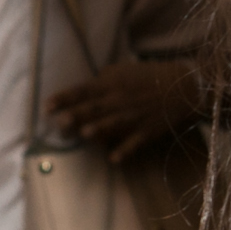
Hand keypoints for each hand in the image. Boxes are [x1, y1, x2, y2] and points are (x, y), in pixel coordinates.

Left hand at [48, 58, 201, 162]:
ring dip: (99, 129)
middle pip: (94, 109)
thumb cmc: (148, 77)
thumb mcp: (123, 71)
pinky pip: (135, 142)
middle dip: (76, 115)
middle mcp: (120, 100)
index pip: (82, 91)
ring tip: (85, 134)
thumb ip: (102, 80)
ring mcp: (134, 117)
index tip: (46, 106)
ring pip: (113, 124)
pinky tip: (114, 158)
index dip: (64, 98)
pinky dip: (125, 150)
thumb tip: (82, 92)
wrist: (184, 87)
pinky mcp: (148, 131)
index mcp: (111, 84)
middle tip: (59, 123)